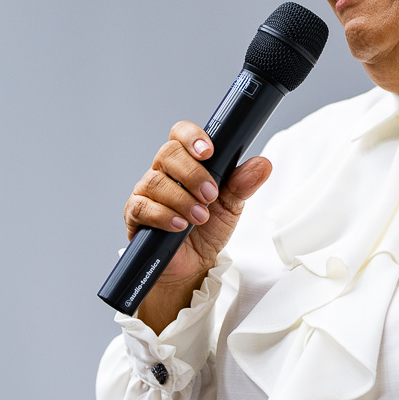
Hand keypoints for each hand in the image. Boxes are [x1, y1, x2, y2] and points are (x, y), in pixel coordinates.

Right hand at [122, 120, 271, 331]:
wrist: (193, 265)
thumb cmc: (209, 229)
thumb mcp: (232, 206)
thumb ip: (244, 184)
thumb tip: (263, 164)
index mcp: (186, 162)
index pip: (180, 134)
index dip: (192, 136)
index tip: (208, 151)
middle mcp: (163, 172)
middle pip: (167, 153)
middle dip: (193, 173)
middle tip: (211, 195)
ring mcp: (146, 192)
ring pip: (156, 181)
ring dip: (182, 199)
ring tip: (200, 217)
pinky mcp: (135, 215)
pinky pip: (142, 207)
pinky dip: (164, 215)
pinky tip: (180, 226)